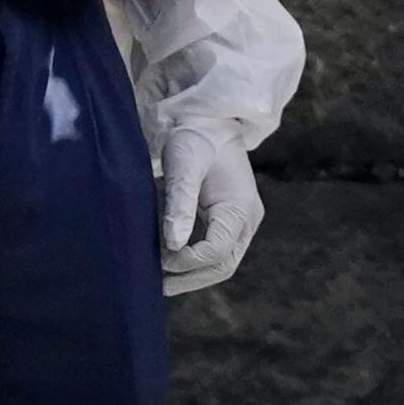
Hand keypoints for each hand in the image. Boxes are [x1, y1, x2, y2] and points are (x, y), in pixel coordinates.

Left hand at [156, 124, 263, 294]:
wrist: (210, 121)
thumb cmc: (195, 138)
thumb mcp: (183, 167)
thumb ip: (180, 204)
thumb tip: (174, 245)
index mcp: (240, 206)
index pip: (218, 251)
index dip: (187, 261)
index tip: (159, 256)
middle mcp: (247, 218)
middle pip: (224, 264)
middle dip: (190, 278)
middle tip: (156, 283)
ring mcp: (240, 220)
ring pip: (221, 262)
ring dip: (192, 273)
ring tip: (159, 275)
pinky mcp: (228, 219)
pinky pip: (216, 250)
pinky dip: (193, 260)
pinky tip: (168, 259)